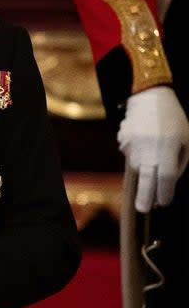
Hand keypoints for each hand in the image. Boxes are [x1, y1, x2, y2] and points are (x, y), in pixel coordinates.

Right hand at [118, 85, 188, 211]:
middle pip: (147, 181)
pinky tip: (144, 142)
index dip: (165, 194)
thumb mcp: (185, 140)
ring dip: (145, 170)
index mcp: (168, 150)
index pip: (166, 179)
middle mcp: (149, 151)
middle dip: (145, 198)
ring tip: (152, 153)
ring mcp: (134, 147)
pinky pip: (131, 156)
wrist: (148, 98)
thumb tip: (169, 181)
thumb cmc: (173, 119)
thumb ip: (180, 162)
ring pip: (138, 169)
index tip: (164, 203)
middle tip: (143, 209)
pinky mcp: (123, 143)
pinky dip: (137, 155)